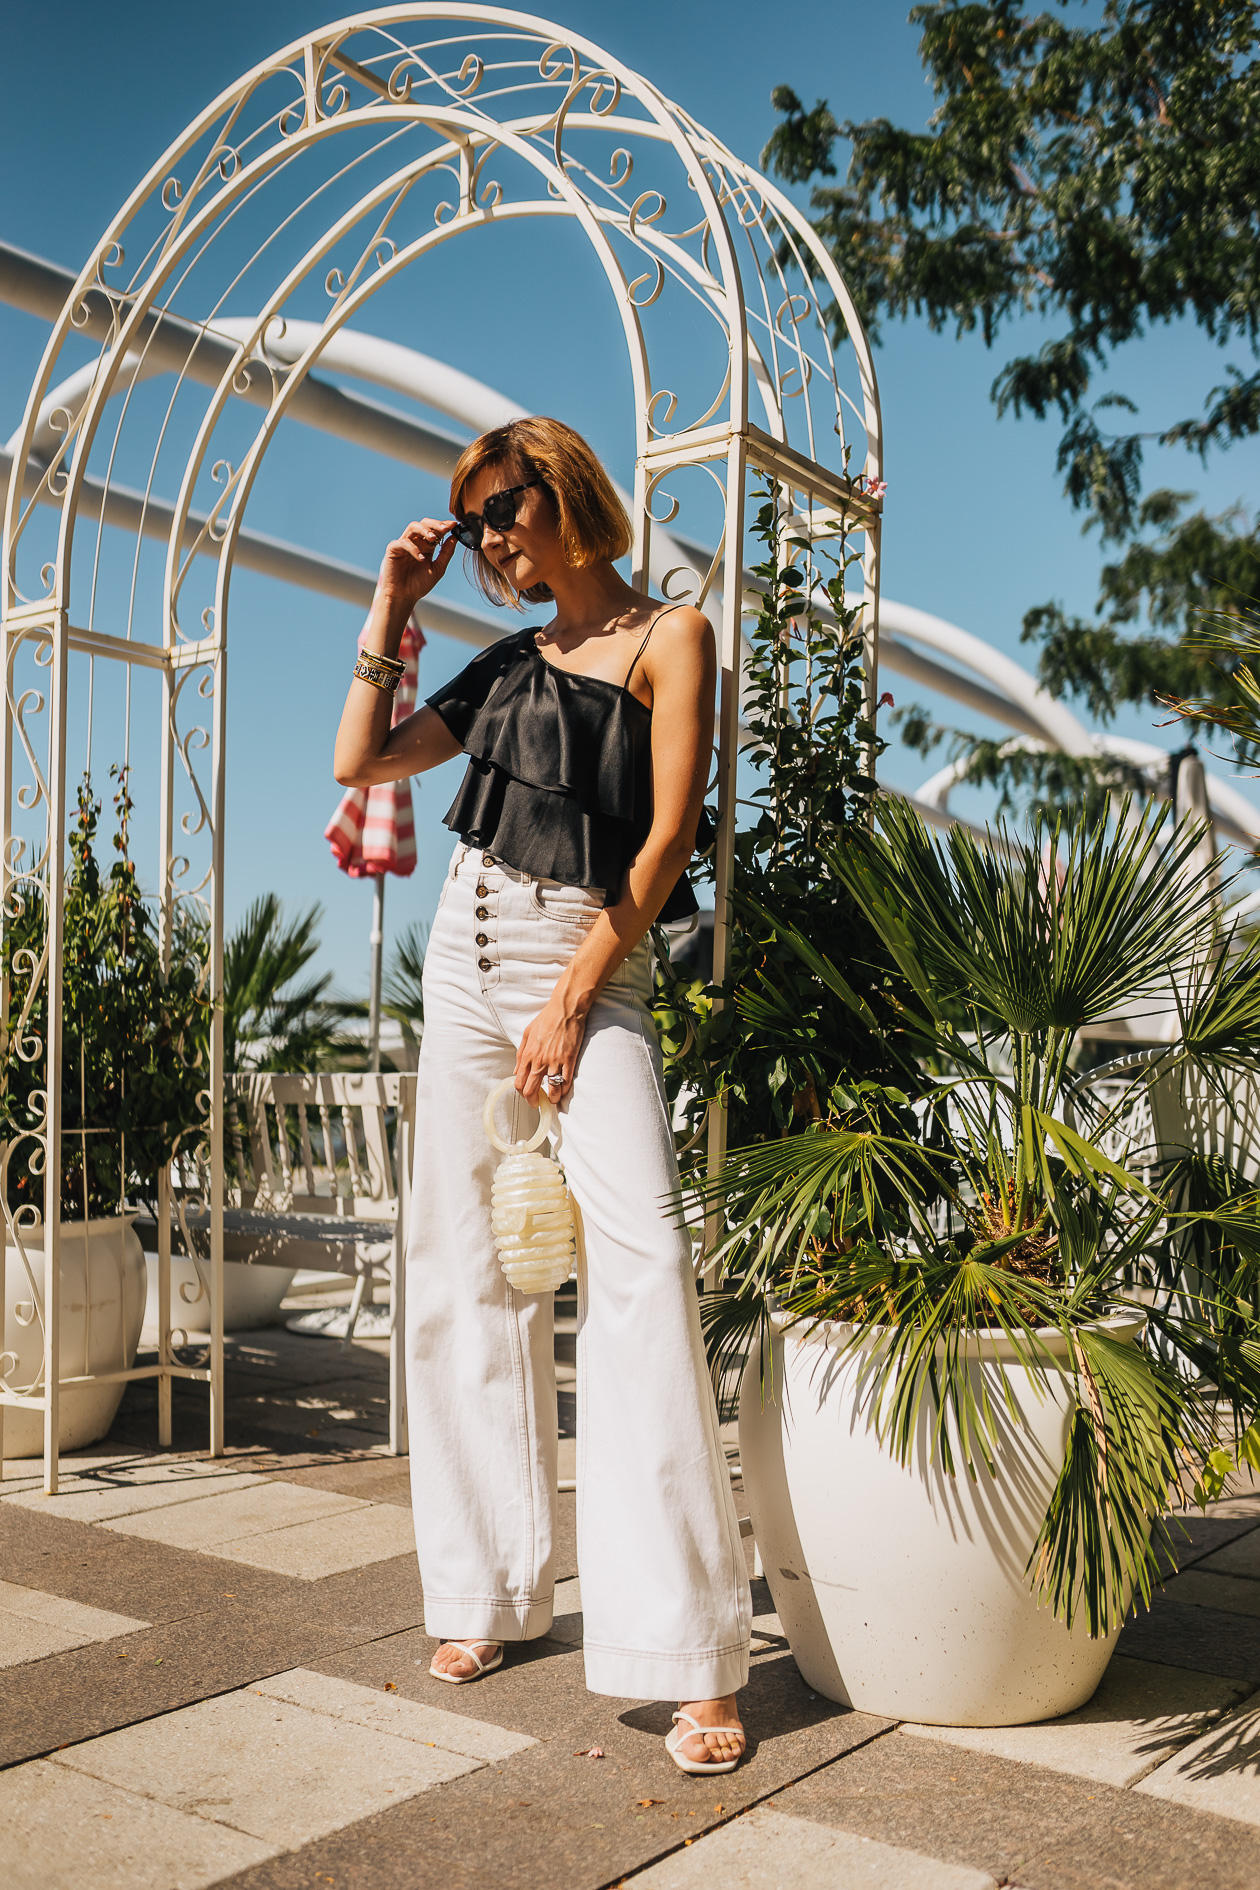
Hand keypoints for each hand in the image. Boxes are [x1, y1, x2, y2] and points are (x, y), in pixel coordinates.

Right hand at [377, 519, 457, 615]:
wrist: (404, 597)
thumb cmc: (419, 585)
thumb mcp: (438, 569)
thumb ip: (446, 553)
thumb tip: (455, 537)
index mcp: (427, 546)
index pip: (436, 530)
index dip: (444, 526)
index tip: (455, 525)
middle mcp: (415, 542)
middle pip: (424, 523)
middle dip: (435, 524)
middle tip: (445, 528)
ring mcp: (404, 544)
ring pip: (413, 526)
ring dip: (424, 530)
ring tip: (433, 538)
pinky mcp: (393, 549)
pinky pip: (403, 542)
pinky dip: (413, 548)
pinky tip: (421, 558)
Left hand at [514, 990, 588, 1106]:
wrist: (565, 1010)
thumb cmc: (546, 1019)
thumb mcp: (527, 1034)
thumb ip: (520, 1054)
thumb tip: (515, 1071)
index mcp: (528, 1055)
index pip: (519, 1082)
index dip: (522, 1094)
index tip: (527, 1096)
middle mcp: (540, 1061)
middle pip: (532, 1089)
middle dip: (534, 1101)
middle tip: (538, 1103)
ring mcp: (555, 1061)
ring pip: (552, 1089)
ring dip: (552, 1098)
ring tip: (553, 1100)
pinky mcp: (569, 1060)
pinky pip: (566, 1081)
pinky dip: (565, 1089)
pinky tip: (564, 1091)